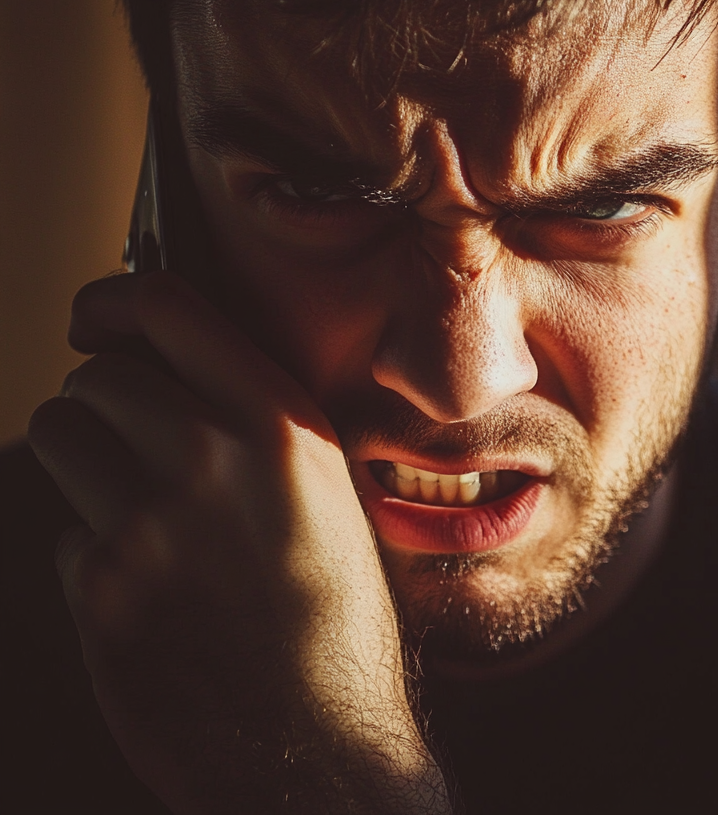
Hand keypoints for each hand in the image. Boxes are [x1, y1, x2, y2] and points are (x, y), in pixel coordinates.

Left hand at [29, 272, 450, 814]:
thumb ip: (260, 423)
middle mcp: (215, 459)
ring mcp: (150, 524)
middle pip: (99, 377)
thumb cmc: (334, 618)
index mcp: (283, 426)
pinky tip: (143, 582)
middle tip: (125, 436)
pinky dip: (88, 548)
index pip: (169, 309)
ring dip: (83, 458)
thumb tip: (176, 370)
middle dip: (101, 399)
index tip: (94, 317)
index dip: (114, 301)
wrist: (319, 740)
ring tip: (130, 504)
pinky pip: (62, 530)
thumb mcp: (329, 494)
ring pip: (60, 436)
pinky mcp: (101, 591)